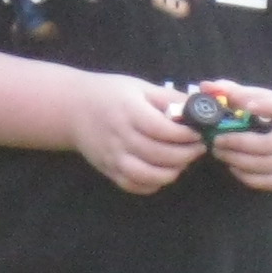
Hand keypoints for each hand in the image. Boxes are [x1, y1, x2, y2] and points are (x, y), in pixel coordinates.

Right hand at [68, 74, 208, 194]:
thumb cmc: (110, 93)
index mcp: (128, 111)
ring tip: (183, 161)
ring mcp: (112, 157)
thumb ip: (168, 98)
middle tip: (199, 148)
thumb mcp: (139, 87)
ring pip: (147, 175)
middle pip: (158, 154)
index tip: (199, 133)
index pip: (161, 129)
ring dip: (172, 172)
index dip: (185, 135)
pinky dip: (153, 184)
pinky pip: (134, 185)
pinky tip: (163, 172)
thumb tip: (198, 109)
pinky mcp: (108, 170)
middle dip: (186, 154)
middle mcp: (119, 136)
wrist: (72, 108)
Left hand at [200, 82, 271, 191]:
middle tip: (217, 139)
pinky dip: (247, 176)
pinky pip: (267, 182)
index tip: (247, 106)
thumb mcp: (252, 98)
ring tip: (218, 152)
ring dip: (239, 160)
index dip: (267, 107)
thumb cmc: (263, 114)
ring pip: (269, 164)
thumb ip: (230, 92)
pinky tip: (232, 166)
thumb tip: (206, 87)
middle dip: (241, 143)